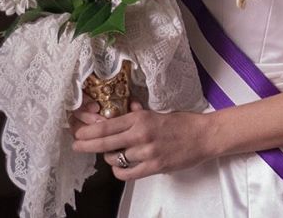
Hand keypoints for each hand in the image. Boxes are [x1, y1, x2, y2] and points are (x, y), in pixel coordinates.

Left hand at [71, 100, 214, 180]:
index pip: (107, 126)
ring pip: (115, 159)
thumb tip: (128, 108)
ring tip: (114, 154)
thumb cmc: (184, 123)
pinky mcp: (154, 167)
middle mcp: (141, 135)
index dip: (89, 131)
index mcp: (142, 119)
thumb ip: (140, 113)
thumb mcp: (159, 113)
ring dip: (111, 158)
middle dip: (86, 145)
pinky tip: (121, 167)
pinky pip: (126, 173)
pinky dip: (120, 171)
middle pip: (104, 143)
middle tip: (77, 146)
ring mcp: (147, 152)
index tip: (79, 134)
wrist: (205, 136)